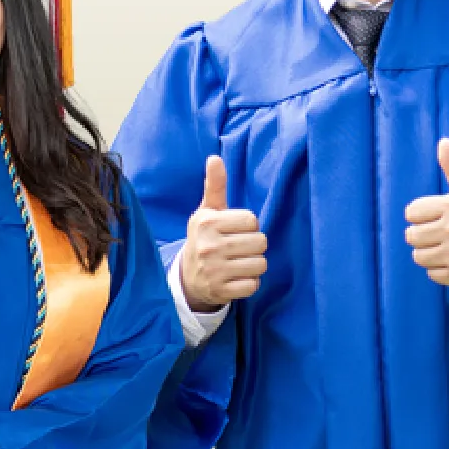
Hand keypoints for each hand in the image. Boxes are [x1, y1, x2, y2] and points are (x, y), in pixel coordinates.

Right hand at [179, 156, 267, 312]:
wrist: (188, 277)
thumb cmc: (205, 238)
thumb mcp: (207, 211)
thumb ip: (215, 186)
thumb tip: (215, 157)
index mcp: (207, 222)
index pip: (252, 220)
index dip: (248, 226)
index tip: (235, 230)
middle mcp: (209, 246)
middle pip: (260, 242)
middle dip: (254, 245)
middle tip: (239, 248)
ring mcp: (214, 271)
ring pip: (260, 264)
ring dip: (254, 264)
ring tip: (239, 262)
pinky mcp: (221, 291)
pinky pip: (254, 284)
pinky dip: (250, 282)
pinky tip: (237, 278)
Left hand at [403, 139, 448, 287]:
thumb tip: (443, 142)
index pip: (411, 212)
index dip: (420, 214)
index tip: (433, 216)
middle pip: (411, 235)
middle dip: (422, 234)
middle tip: (438, 233)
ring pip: (418, 256)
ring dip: (429, 252)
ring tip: (445, 247)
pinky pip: (432, 274)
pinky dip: (440, 269)